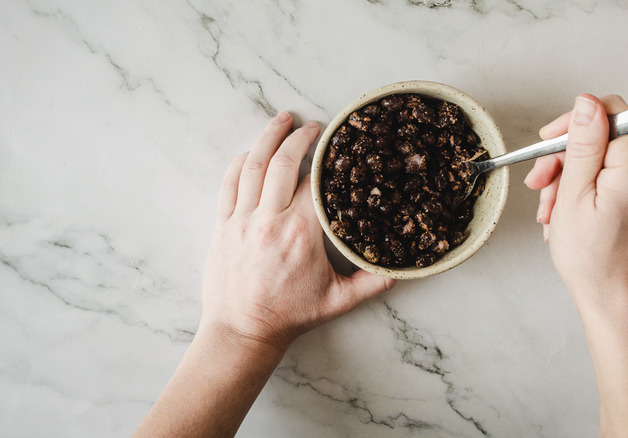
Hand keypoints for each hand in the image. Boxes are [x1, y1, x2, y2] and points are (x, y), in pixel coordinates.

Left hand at [201, 112, 394, 351]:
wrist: (242, 331)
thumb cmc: (290, 316)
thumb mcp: (339, 301)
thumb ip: (373, 282)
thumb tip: (402, 268)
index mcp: (301, 234)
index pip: (315, 184)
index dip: (327, 163)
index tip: (337, 147)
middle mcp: (269, 221)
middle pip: (284, 163)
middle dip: (299, 137)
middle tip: (312, 124)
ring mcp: (242, 220)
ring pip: (254, 166)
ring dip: (268, 138)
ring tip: (282, 119)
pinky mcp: (223, 225)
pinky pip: (229, 183)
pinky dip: (241, 162)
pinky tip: (252, 150)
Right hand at [525, 96, 627, 435]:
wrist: (615, 299)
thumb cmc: (593, 257)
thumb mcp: (575, 195)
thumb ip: (583, 145)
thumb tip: (586, 102)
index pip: (611, 111)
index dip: (575, 122)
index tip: (550, 141)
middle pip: (601, 137)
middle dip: (564, 158)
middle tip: (540, 185)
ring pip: (598, 159)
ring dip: (567, 180)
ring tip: (550, 212)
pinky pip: (606, 177)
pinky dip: (581, 191)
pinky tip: (564, 217)